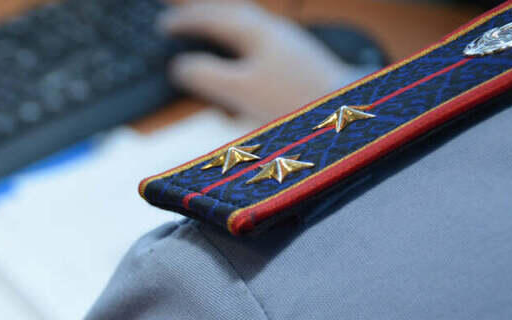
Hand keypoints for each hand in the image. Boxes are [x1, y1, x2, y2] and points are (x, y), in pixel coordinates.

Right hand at [160, 1, 369, 121]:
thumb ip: (207, 76)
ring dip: (224, 24)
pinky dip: (242, 41)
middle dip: (204, 13)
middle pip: (232, 13)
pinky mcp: (300, 63)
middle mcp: (275, 32)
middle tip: (180, 16)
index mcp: (257, 33)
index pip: (212, 18)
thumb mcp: (241, 92)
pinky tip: (243, 57)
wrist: (349, 115)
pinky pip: (261, 41)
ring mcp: (290, 45)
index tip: (162, 26)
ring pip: (248, 25)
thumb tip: (180, 67)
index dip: (184, 22)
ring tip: (207, 29)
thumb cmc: (297, 104)